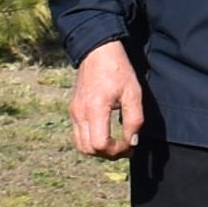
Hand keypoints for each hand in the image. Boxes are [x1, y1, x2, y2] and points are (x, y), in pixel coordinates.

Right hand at [71, 40, 143, 157]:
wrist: (97, 52)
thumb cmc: (118, 69)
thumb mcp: (133, 93)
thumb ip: (134, 119)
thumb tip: (132, 142)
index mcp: (95, 109)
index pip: (99, 145)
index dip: (116, 150)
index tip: (130, 144)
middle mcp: (79, 114)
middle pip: (88, 150)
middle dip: (108, 154)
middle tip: (125, 148)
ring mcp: (73, 113)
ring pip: (80, 145)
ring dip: (98, 150)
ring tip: (115, 144)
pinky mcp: (73, 110)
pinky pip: (78, 135)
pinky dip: (90, 141)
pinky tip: (105, 134)